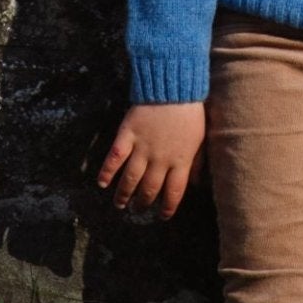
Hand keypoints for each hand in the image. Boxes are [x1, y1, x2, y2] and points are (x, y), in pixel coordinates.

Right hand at [97, 102, 206, 219]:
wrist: (173, 85)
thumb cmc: (190, 112)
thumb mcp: (200, 138)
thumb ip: (196, 162)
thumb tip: (196, 184)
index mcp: (180, 160)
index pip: (174, 192)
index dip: (167, 208)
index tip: (162, 216)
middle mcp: (160, 159)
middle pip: (149, 189)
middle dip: (143, 203)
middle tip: (138, 210)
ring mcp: (142, 148)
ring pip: (130, 179)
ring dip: (124, 194)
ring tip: (120, 204)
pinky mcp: (127, 135)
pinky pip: (114, 158)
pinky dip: (107, 172)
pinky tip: (102, 183)